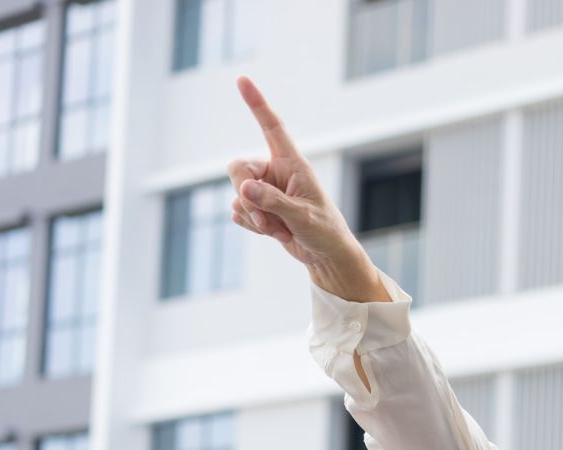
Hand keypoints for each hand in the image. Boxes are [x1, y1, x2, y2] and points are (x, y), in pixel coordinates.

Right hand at [228, 76, 384, 300]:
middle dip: (245, 195)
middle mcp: (275, 172)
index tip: (242, 80)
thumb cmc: (324, 232)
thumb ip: (274, 202)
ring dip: (255, 218)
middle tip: (267, 219)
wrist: (326, 257)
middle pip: (237, 168)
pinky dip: (253, 226)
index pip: (272, 127)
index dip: (257, 103)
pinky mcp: (257, 208)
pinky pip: (238, 212)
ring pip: (236, 195)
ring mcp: (264, 190)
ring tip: (280, 229)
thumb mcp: (303, 217)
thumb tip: (245, 188)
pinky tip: (274, 233)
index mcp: (292, 163)